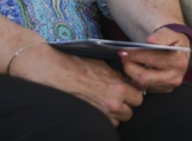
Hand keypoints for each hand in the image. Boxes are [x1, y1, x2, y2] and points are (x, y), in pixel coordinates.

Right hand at [9, 44, 142, 125]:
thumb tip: (127, 80)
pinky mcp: (90, 119)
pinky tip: (93, 108)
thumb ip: (117, 76)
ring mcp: (101, 114)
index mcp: (118, 87)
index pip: (138, 97)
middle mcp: (112, 103)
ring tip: (100, 103)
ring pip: (117, 120)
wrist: (53, 73)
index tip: (127, 92)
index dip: (132, 94)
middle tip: (113, 99)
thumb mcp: (102, 65)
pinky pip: (104, 125)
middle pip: (130, 112)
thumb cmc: (76, 66)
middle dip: (124, 106)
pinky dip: (101, 119)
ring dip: (113, 114)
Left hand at [119, 25, 190, 93]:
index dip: (136, 55)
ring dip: (131, 73)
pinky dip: (136, 79)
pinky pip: (144, 88)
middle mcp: (175, 76)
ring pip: (143, 84)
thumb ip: (161, 36)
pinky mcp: (163, 90)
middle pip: (145, 77)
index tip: (125, 51)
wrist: (180, 51)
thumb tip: (151, 40)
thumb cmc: (173, 42)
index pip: (153, 60)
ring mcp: (169, 85)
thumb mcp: (170, 34)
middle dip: (130, 67)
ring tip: (128, 62)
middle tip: (123, 57)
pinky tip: (134, 69)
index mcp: (178, 61)